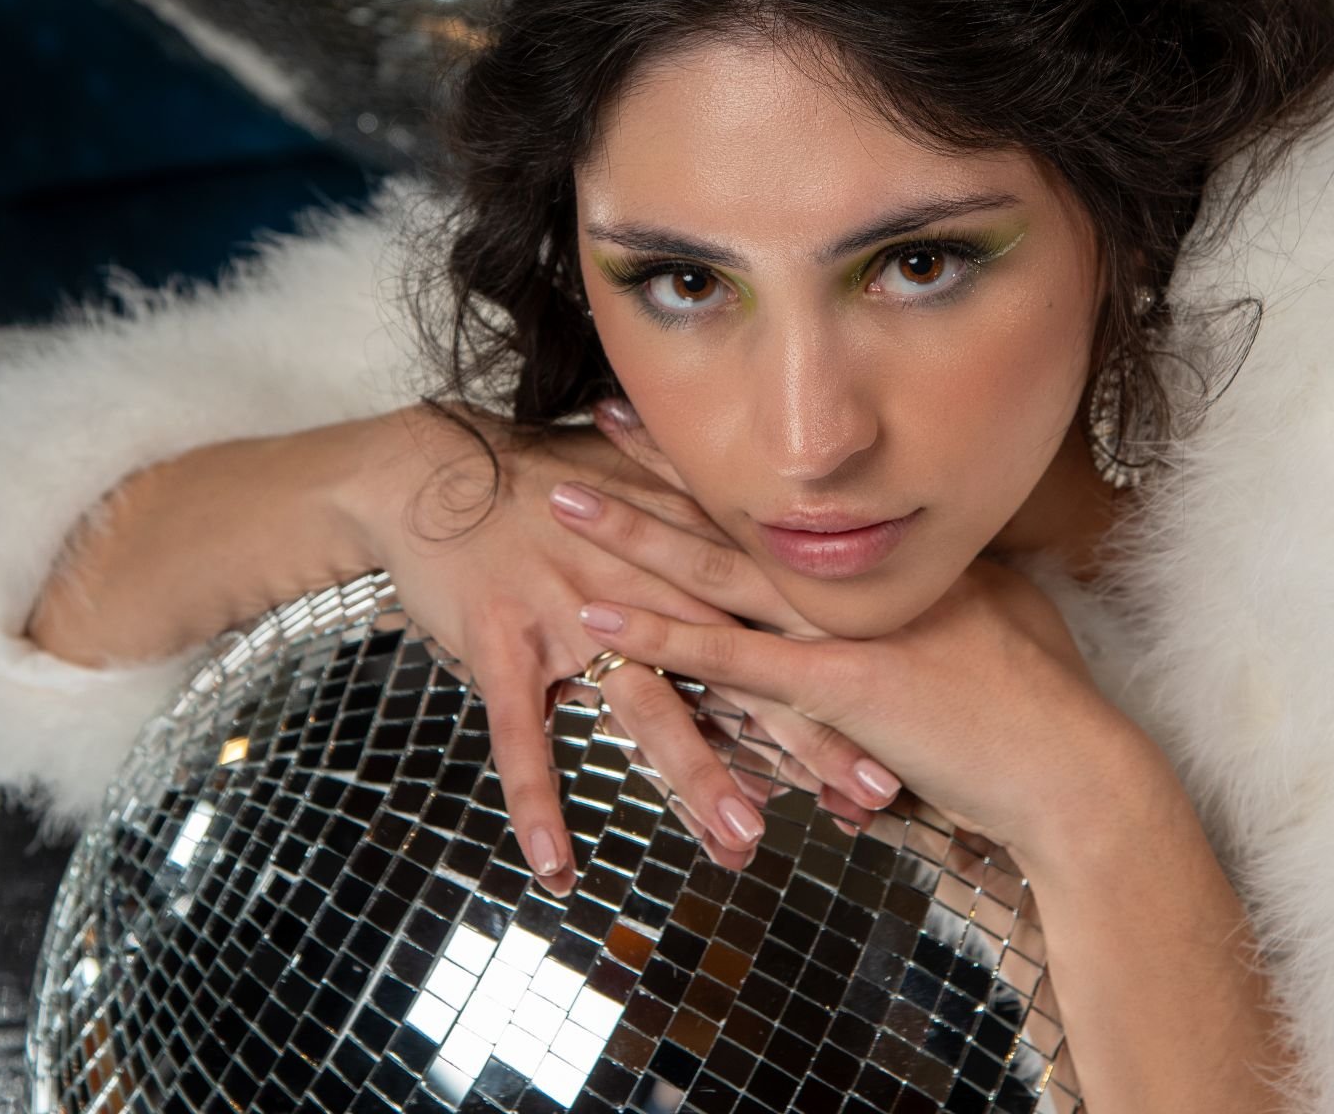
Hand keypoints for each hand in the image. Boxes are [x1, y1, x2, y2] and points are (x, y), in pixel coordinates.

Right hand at [334, 399, 885, 896]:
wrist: (437, 470)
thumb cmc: (545, 495)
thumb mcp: (639, 514)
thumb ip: (701, 565)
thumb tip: (765, 620)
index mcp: (686, 561)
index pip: (778, 633)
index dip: (838, 687)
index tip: (895, 736)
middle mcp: (645, 587)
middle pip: (739, 673)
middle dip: (806, 738)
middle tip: (867, 799)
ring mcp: (573, 614)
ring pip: (647, 706)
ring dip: (697, 776)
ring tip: (744, 841)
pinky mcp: (503, 640)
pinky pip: (522, 733)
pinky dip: (537, 799)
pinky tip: (556, 863)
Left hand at [556, 410, 1137, 871]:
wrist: (1070, 766)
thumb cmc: (1045, 703)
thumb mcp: (997, 620)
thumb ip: (953, 592)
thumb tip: (939, 575)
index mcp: (889, 557)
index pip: (788, 502)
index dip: (725, 462)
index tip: (675, 420)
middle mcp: (857, 575)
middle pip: (738, 515)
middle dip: (662, 467)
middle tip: (598, 417)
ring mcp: (843, 627)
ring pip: (715, 571)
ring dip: (634, 534)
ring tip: (563, 500)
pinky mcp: (837, 686)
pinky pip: (728, 660)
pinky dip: (659, 637)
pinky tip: (599, 617)